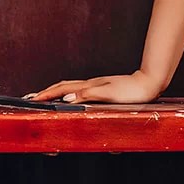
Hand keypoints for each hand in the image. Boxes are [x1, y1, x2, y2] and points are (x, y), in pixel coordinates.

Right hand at [22, 69, 163, 104]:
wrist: (149, 84)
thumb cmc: (132, 90)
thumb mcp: (109, 94)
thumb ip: (87, 95)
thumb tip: (66, 98)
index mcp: (90, 86)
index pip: (63, 89)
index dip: (47, 94)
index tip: (33, 99)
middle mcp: (91, 84)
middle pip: (64, 86)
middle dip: (47, 92)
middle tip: (33, 97)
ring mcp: (97, 85)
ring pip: (71, 88)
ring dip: (56, 92)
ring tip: (46, 96)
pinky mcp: (103, 88)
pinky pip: (80, 91)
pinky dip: (69, 93)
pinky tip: (71, 97)